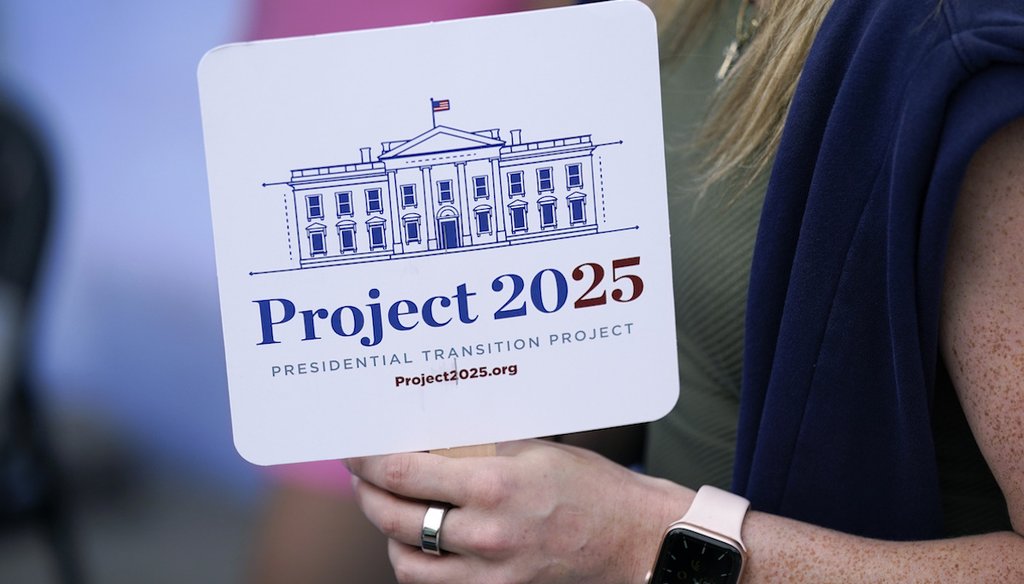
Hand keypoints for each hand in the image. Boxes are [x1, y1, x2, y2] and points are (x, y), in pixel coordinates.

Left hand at [347, 439, 692, 583]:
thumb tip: (428, 436)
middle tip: (363, 478)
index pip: (405, 473)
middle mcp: (485, 534)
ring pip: (406, 563)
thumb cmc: (590, 487)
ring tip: (390, 509)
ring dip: (390, 535)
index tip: (353, 451)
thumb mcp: (533, 449)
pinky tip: (423, 541)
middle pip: (395, 519)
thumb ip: (478, 447)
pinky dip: (420, 564)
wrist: (633, 539)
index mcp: (493, 485)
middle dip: (368, 495)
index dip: (368, 461)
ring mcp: (490, 574)